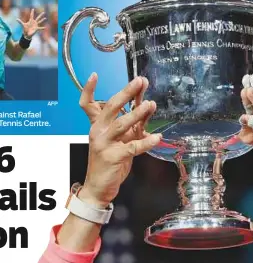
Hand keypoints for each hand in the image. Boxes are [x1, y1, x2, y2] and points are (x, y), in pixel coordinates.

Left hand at [17, 8, 45, 37]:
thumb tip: (16, 19)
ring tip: (45, 18)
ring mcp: (36, 25)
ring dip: (42, 20)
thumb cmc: (25, 29)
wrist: (27, 34)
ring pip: (40, 22)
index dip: (32, 12)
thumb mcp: (23, 25)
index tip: (33, 9)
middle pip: (38, 18)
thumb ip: (20, 22)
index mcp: (31, 20)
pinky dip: (42, 28)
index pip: (32, 15)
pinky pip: (40, 28)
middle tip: (44, 12)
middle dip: (41, 15)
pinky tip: (45, 27)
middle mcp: (34, 22)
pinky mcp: (37, 28)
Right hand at [79, 74, 160, 207]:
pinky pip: (132, 147)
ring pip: (121, 125)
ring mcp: (105, 144)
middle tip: (139, 81)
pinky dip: (146, 142)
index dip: (88, 89)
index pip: (87, 104)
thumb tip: (147, 107)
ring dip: (138, 114)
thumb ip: (131, 125)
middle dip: (126, 93)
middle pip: (111, 108)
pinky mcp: (114, 157)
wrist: (98, 187)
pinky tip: (157, 137)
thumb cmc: (109, 163)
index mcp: (97, 126)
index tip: (95, 75)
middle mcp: (98, 132)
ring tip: (151, 104)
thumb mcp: (119, 140)